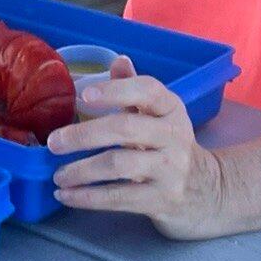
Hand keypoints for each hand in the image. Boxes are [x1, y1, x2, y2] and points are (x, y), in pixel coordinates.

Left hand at [46, 58, 225, 238]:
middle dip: (84, 134)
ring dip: (82, 171)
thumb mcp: (160, 115)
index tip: (83, 95)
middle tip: (54, 142)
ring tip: (57, 175)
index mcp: (171, 109)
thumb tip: (117, 60)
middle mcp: (174, 136)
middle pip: (125, 129)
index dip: (115, 90)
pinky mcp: (162, 200)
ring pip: (119, 166)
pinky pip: (120, 197)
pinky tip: (67, 195)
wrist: (207, 191)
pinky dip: (89, 197)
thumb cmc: (171, 146)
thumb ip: (136, 90)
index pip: (147, 90)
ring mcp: (170, 170)